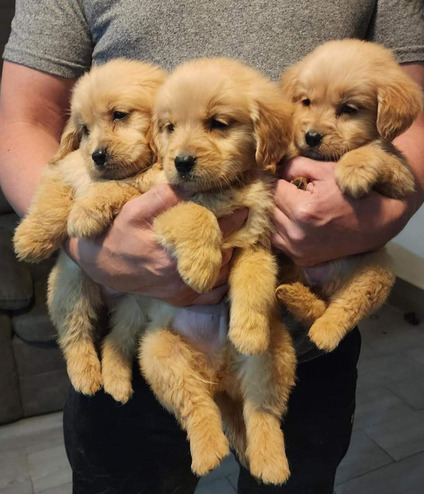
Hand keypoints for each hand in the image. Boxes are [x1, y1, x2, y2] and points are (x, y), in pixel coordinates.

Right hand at [65, 184, 247, 305]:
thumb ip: (166, 196)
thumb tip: (194, 184)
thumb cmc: (119, 231)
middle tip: (239, 223)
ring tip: (230, 240)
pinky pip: (213, 294)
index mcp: (173, 250)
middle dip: (234, 237)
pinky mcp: (180, 300)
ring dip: (230, 257)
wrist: (100, 263)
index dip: (234, 216)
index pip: (217, 230)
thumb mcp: (136, 208)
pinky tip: (219, 264)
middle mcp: (181, 275)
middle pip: (225, 254)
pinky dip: (221, 280)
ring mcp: (182, 291)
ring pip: (223, 274)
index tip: (245, 206)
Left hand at [272, 157, 410, 266]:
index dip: (279, 181)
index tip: (287, 178)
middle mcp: (297, 234)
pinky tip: (295, 222)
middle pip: (270, 209)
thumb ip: (296, 166)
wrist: (376, 224)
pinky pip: (279, 242)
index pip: (274, 190)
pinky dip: (282, 231)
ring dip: (277, 215)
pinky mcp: (301, 260)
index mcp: (303, 210)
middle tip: (291, 191)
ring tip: (293, 206)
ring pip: (271, 227)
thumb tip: (275, 171)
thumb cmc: (352, 193)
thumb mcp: (327, 171)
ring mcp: (298, 251)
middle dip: (277, 197)